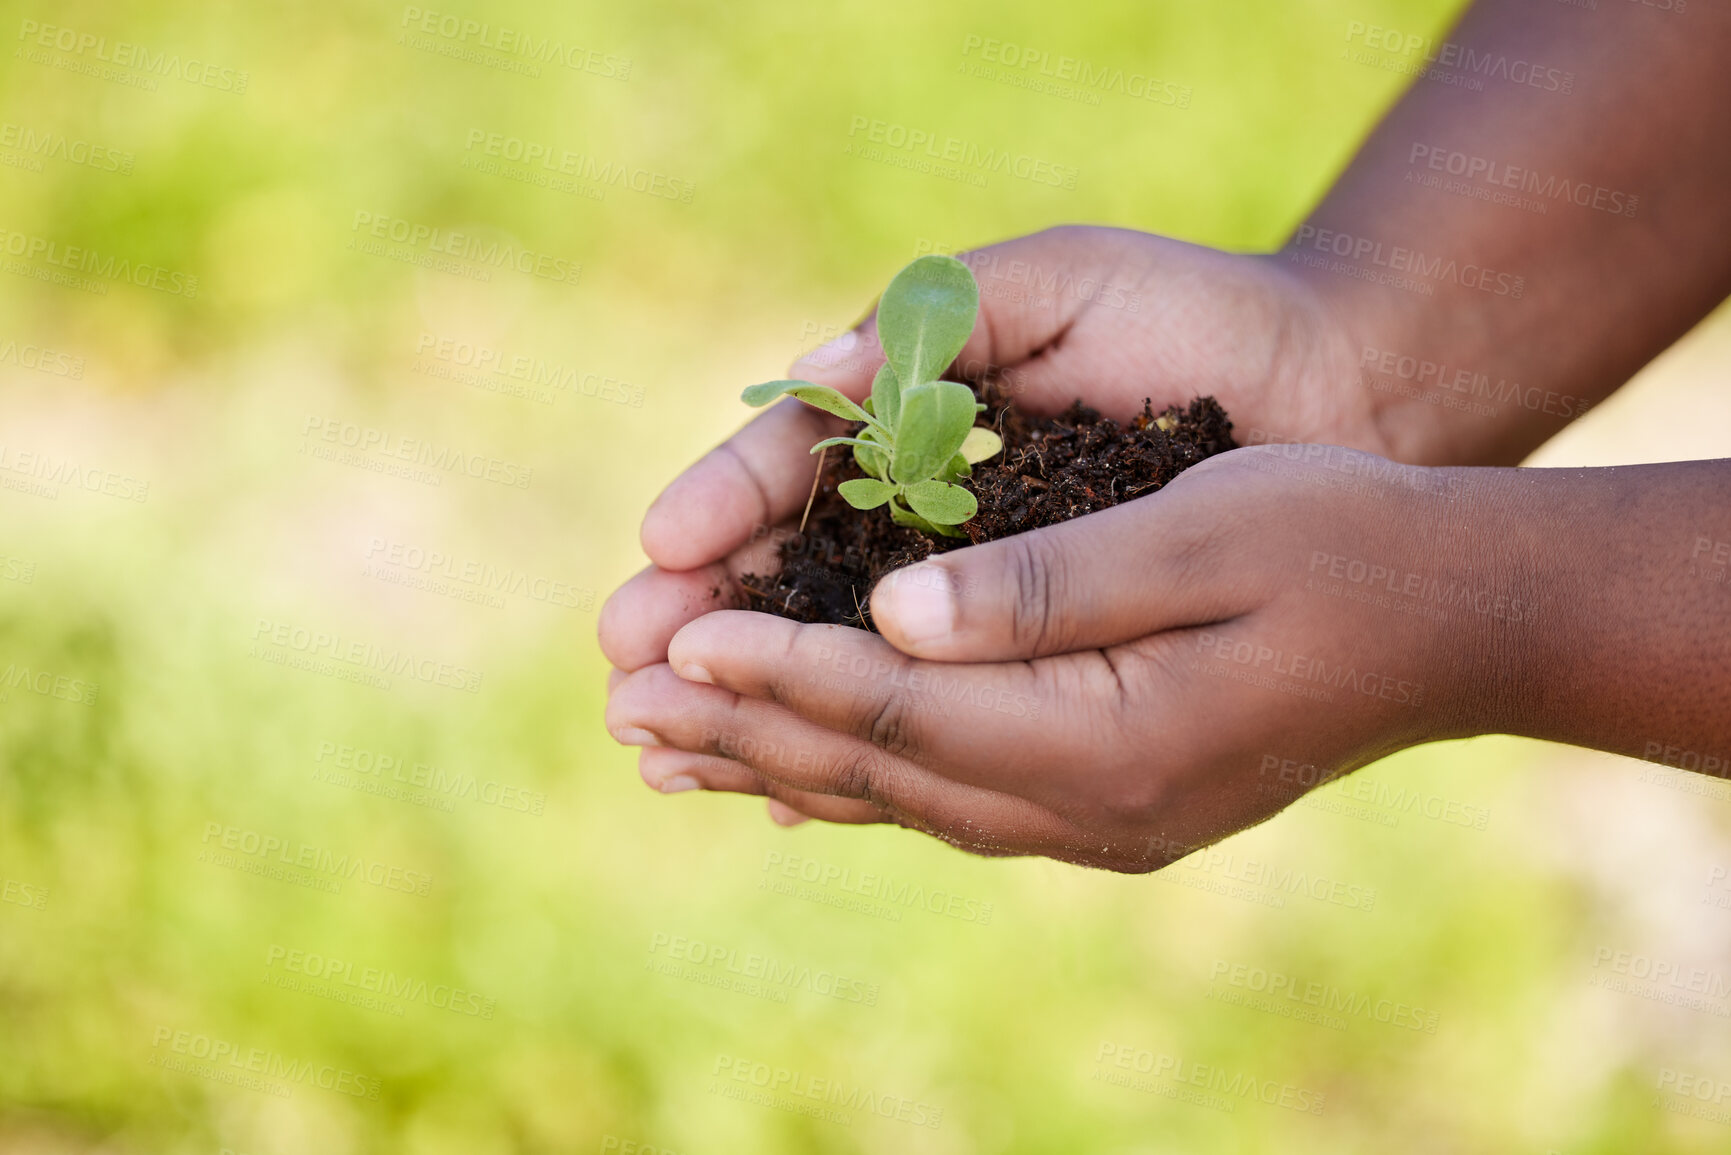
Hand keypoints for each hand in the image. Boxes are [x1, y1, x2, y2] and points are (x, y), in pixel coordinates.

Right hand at [601, 226, 1397, 682]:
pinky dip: (865, 746)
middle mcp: (937, 515)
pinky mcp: (1043, 648)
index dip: (727, 510)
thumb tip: (821, 382)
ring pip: (852, 657)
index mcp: (920, 418)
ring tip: (669, 749)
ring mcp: (986, 587)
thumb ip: (942, 318)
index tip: (658, 554)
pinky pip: (936, 708)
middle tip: (623, 671)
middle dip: (714, 626)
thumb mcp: (1060, 282)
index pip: (798, 472)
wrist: (1336, 381)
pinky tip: (792, 795)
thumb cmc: (1198, 314)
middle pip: (800, 579)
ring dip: (761, 703)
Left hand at [606, 444, 1495, 866]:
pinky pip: (953, 800)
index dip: (782, 670)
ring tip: (670, 749)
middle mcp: (1091, 808)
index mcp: (1111, 743)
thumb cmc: (1346, 545)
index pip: (905, 710)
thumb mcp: (1210, 536)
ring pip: (905, 797)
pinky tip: (793, 777)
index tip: (679, 637)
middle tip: (625, 704)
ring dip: (783, 762)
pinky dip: (861, 778)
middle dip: (750, 725)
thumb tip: (897, 615)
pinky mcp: (1108, 802)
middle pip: (882, 768)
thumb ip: (1052, 583)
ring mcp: (1099, 820)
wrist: (1456, 619)